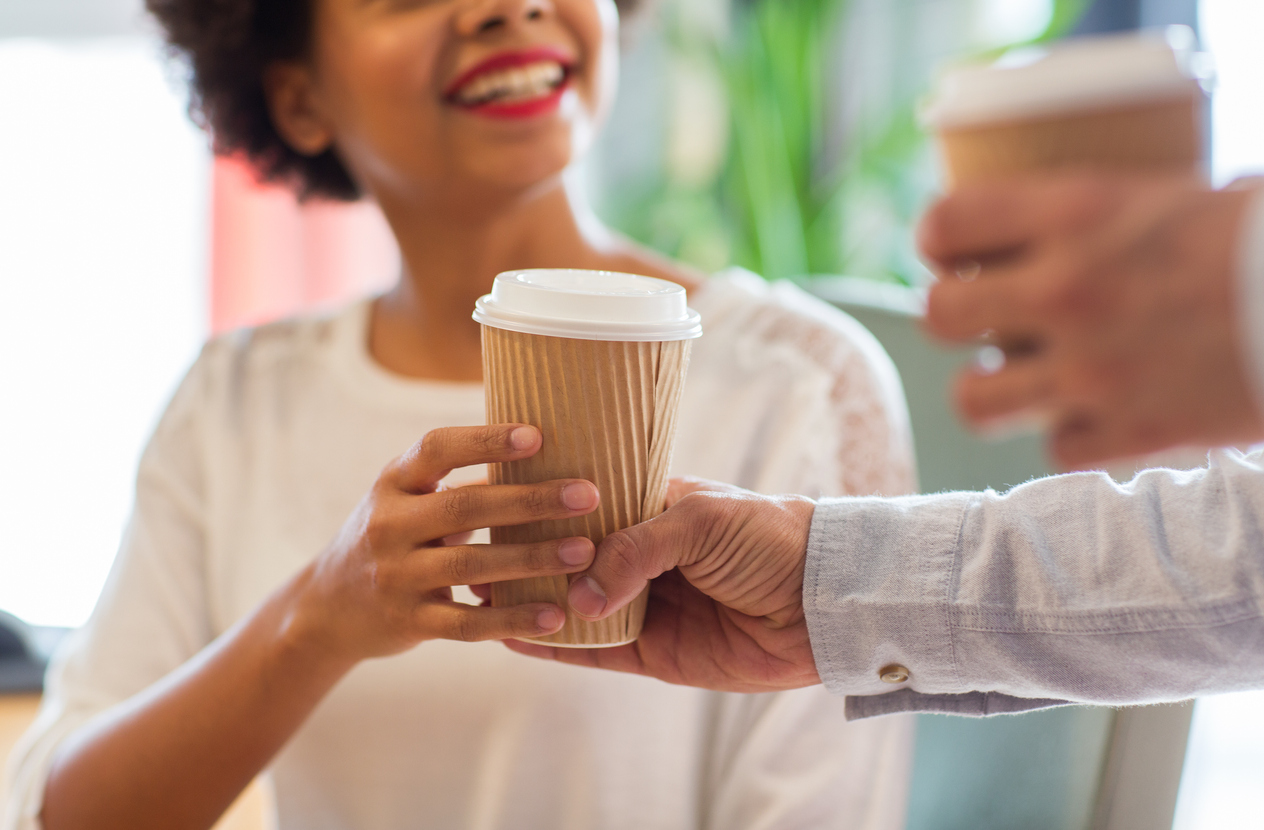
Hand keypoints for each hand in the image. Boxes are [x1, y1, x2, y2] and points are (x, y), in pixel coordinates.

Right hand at [287, 425, 600, 666]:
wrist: (325, 609)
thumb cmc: (392, 537)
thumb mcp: (408, 501)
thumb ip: (461, 484)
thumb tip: (541, 454)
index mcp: (394, 483)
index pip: (437, 449)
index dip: (485, 440)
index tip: (537, 435)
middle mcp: (389, 525)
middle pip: (465, 507)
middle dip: (531, 500)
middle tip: (587, 494)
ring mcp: (396, 576)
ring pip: (471, 565)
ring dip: (532, 558)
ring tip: (584, 552)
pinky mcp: (407, 623)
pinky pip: (466, 623)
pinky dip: (511, 620)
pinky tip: (554, 617)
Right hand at [503, 478, 819, 692]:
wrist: (824, 600)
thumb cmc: (768, 538)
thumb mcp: (699, 522)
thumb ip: (636, 549)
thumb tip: (579, 596)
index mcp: (654, 509)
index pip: (587, 507)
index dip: (545, 509)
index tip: (496, 504)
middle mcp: (643, 556)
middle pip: (573, 560)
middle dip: (529, 560)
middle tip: (475, 558)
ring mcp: (647, 606)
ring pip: (576, 608)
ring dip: (534, 605)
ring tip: (481, 598)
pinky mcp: (656, 653)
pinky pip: (596, 652)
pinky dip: (558, 649)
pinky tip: (515, 640)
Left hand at [918, 174, 1263, 468]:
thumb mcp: (1177, 193)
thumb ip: (1098, 216)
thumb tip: (1053, 230)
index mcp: (1077, 211)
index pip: (946, 223)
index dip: (938, 241)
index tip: (950, 252)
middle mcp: (1068, 291)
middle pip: (938, 317)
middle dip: (953, 318)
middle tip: (983, 317)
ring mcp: (1095, 369)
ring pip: (973, 401)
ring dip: (990, 390)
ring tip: (1018, 378)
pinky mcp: (1133, 431)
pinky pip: (1055, 450)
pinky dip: (1071, 436)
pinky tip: (1098, 412)